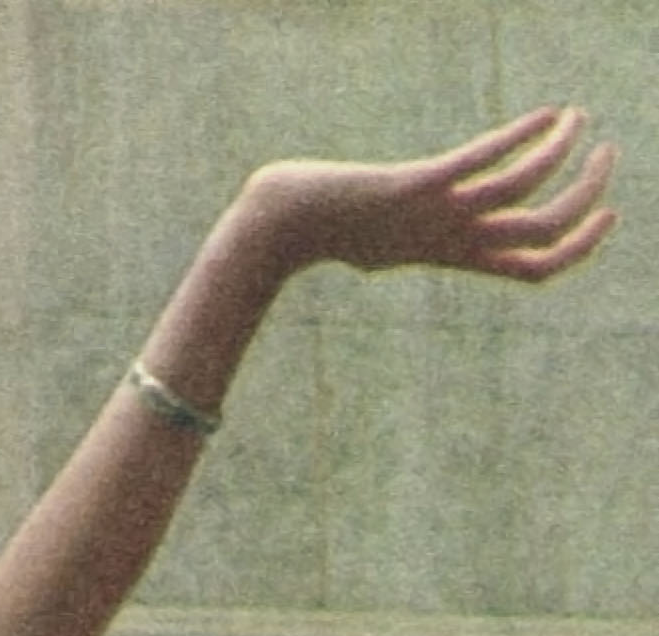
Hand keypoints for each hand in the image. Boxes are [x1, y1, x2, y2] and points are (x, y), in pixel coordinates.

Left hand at [244, 105, 617, 283]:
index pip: (537, 268)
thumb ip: (396, 248)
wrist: (279, 228)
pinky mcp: (414, 184)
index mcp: (452, 256)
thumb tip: (387, 252)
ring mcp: (434, 213)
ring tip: (578, 120)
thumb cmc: (322, 233)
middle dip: (588, 193)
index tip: (607, 213)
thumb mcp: (373, 248)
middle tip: (607, 154)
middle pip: (545, 228)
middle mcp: (451, 239)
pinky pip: (482, 158)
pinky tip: (548, 114)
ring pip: (526, 188)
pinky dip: (523, 135)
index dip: (582, 246)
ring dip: (563, 150)